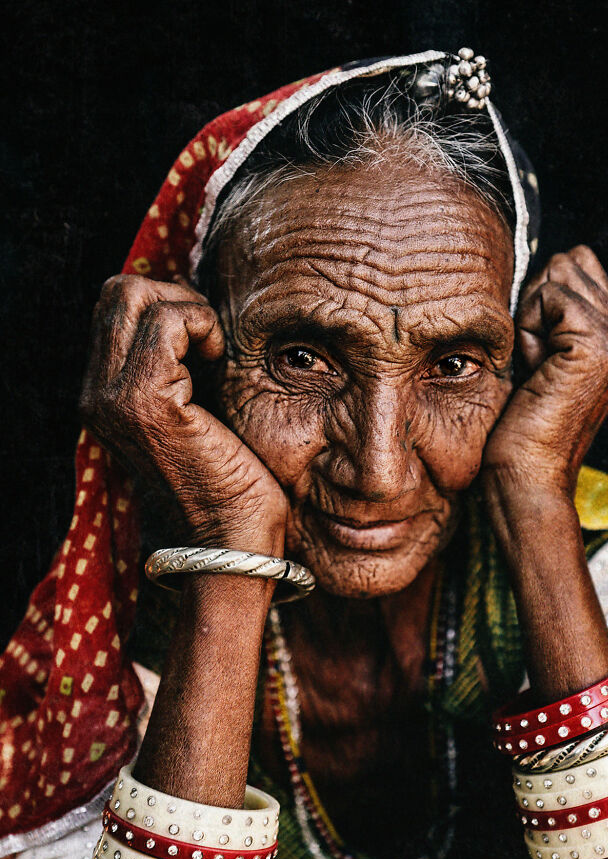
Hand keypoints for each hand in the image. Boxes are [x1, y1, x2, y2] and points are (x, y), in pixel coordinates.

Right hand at [80, 274, 287, 551]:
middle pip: (116, 292)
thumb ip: (178, 369)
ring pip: (135, 296)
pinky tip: (219, 358)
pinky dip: (201, 324)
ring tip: (214, 351)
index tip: (204, 341)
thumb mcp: (193, 413)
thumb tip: (195, 313)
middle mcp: (97, 396)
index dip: (165, 305)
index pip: (114, 310)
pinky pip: (167, 322)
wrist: (232, 539)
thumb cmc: (228, 481)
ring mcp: (114, 398)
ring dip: (189, 310)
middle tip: (210, 338)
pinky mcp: (145, 402)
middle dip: (174, 297)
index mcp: (105, 398)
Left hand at [482, 245, 607, 500]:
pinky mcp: (597, 345)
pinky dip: (529, 328)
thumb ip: (546, 320)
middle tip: (533, 363)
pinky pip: (550, 295)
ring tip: (534, 369)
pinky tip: (533, 369)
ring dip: (531, 318)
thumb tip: (538, 272)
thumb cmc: (519, 433)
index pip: (580, 266)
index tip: (532, 352)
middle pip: (569, 264)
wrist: (527, 479)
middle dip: (535, 305)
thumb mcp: (535, 364)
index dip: (541, 297)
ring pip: (558, 277)